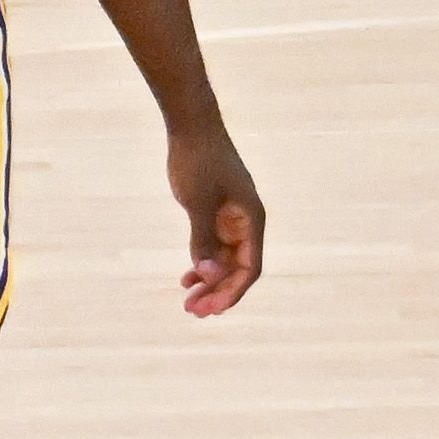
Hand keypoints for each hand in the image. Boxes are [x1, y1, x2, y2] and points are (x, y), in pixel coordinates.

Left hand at [168, 122, 263, 316]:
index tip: (212, 310)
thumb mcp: (198, 203)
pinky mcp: (217, 214)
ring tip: (188, 302)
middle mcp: (247, 223)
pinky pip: (214, 248)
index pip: (250, 268)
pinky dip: (203, 263)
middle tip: (193, 312)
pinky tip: (186, 278)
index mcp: (252, 220)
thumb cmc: (198, 161)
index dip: (232, 292)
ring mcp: (232, 219)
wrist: (191, 127)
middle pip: (238, 269)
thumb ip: (203, 239)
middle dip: (218, 292)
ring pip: (225, 261)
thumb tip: (208, 274)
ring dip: (209, 282)